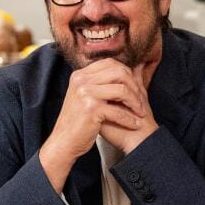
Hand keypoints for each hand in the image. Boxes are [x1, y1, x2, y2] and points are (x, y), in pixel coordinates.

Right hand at [39, 59, 148, 190]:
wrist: (63, 142)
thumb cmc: (78, 121)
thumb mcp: (85, 96)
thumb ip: (101, 83)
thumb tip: (133, 68)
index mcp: (80, 75)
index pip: (110, 63)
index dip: (126, 73)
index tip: (134, 87)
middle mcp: (82, 81)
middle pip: (119, 73)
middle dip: (134, 87)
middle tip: (141, 100)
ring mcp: (86, 94)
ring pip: (122, 91)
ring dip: (135, 102)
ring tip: (140, 112)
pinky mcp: (91, 109)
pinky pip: (119, 111)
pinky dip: (129, 119)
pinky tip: (134, 124)